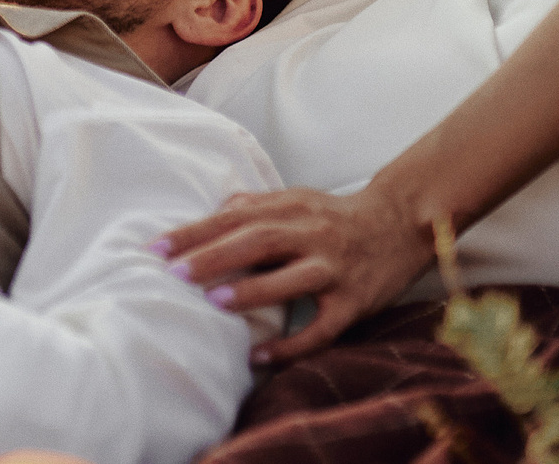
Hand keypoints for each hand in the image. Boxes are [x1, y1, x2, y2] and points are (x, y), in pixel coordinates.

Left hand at [157, 185, 435, 362]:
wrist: (402, 223)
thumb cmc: (335, 216)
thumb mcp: (296, 200)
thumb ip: (256, 205)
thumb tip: (214, 209)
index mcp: (291, 208)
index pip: (234, 217)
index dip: (195, 232)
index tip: (156, 248)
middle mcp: (312, 234)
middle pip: (258, 240)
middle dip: (213, 255)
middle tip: (173, 272)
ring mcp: (335, 267)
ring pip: (293, 277)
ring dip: (253, 290)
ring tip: (213, 301)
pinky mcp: (355, 301)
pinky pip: (323, 327)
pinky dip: (293, 344)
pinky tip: (261, 358)